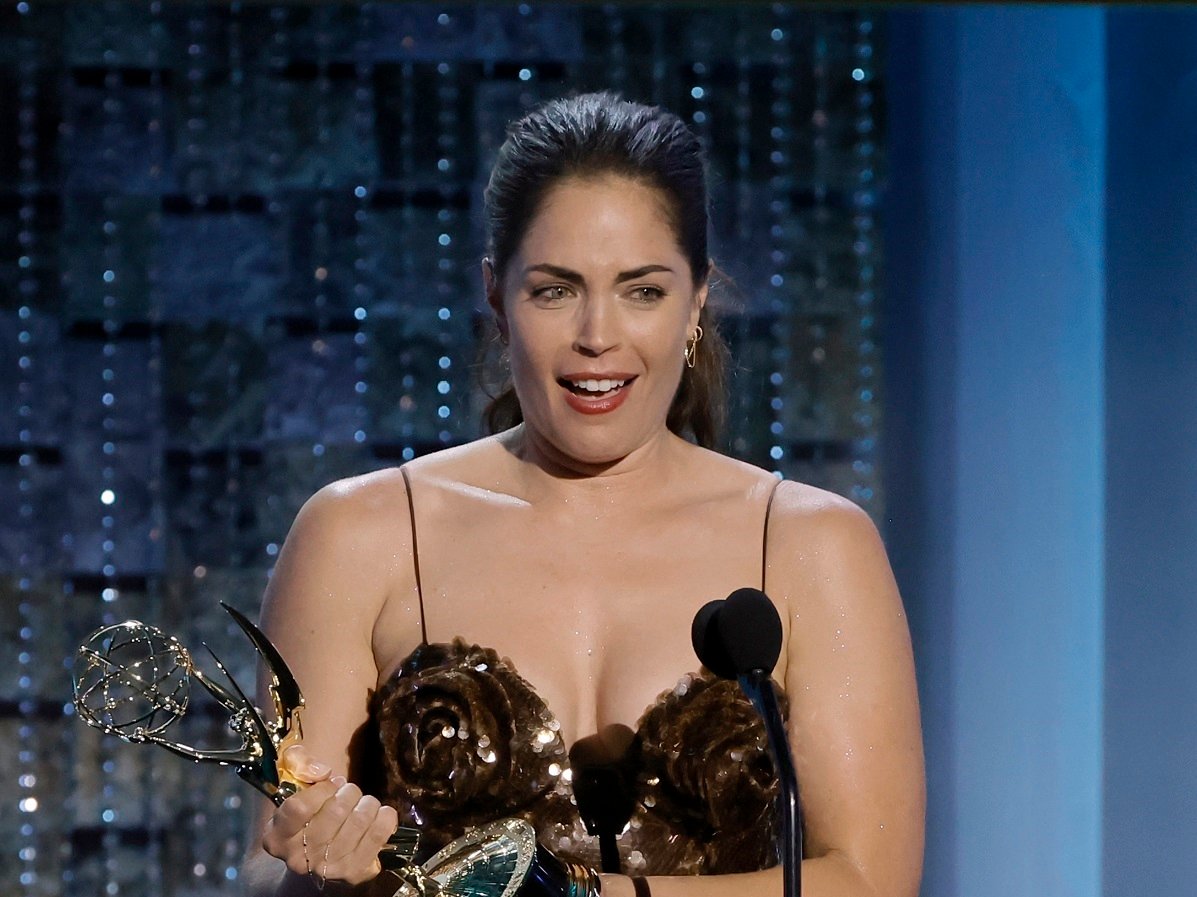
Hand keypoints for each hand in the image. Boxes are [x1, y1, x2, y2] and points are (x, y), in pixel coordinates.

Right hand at [262, 745, 399, 888]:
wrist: (313, 861)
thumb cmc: (306, 814)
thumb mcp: (292, 783)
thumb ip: (299, 763)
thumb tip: (322, 771)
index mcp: (276, 837)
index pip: (299, 807)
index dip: (322, 788)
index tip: (331, 784)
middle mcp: (299, 858)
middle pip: (336, 812)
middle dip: (349, 792)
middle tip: (348, 793)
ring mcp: (327, 868)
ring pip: (360, 820)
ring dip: (367, 803)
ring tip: (361, 805)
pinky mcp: (354, 873)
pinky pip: (379, 834)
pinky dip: (384, 817)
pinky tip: (377, 816)